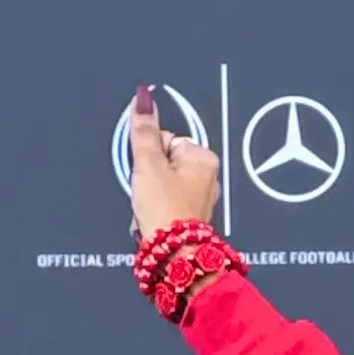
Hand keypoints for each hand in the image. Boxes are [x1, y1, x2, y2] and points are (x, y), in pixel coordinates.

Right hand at [128, 86, 221, 240]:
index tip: (149, 174)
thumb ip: (144, 129)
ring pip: (163, 184)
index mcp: (203, 158)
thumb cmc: (166, 211)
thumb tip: (144, 99)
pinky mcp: (193, 217)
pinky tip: (157, 219)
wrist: (173, 255)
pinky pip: (168, 203)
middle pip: (163, 162)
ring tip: (153, 209)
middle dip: (150, 177)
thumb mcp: (148, 163)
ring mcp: (203, 198)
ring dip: (151, 195)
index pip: (164, 139)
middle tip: (150, 194)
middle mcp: (209, 177)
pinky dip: (158, 209)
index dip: (149, 156)